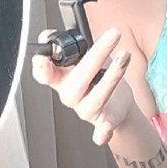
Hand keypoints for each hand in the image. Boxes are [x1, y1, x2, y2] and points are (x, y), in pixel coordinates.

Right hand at [31, 25, 136, 144]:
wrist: (118, 104)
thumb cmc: (97, 79)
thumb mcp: (82, 60)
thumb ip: (69, 48)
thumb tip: (48, 34)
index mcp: (62, 79)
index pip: (46, 74)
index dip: (42, 68)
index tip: (42, 59)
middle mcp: (71, 96)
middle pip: (77, 81)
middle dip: (96, 56)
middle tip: (112, 36)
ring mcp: (86, 109)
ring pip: (95, 98)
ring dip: (112, 76)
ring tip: (124, 57)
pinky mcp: (104, 121)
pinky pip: (101, 130)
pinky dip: (102, 132)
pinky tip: (105, 128)